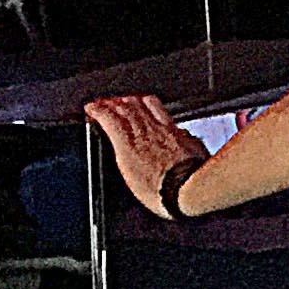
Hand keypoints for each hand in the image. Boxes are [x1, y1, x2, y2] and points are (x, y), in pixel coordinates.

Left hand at [85, 95, 207, 218]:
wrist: (187, 188)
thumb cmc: (194, 179)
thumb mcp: (198, 156)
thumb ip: (189, 143)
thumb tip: (185, 136)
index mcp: (172, 133)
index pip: (156, 108)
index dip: (143, 102)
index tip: (137, 101)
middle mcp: (156, 129)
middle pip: (137, 105)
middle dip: (124, 101)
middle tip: (113, 101)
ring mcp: (141, 136)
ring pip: (123, 109)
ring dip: (110, 104)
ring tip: (99, 103)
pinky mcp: (126, 146)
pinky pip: (110, 121)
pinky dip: (99, 112)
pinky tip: (90, 109)